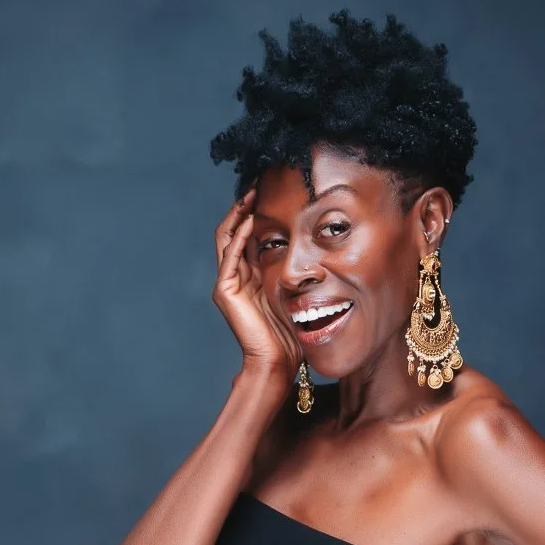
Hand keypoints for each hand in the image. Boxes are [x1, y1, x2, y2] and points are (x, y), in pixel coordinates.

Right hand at [212, 186, 301, 388]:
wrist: (278, 361)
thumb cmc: (291, 332)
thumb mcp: (297, 290)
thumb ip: (297, 269)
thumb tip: (318, 245)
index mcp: (251, 275)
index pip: (247, 234)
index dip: (254, 211)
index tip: (269, 190)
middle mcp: (236, 275)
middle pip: (233, 230)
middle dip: (242, 206)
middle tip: (256, 183)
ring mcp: (228, 283)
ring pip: (226, 237)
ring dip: (237, 214)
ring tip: (250, 194)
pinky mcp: (225, 292)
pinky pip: (230, 256)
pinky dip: (239, 237)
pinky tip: (251, 222)